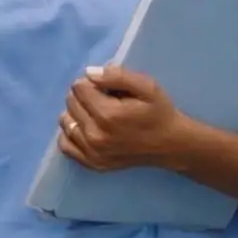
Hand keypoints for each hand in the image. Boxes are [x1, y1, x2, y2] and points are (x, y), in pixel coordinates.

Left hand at [58, 64, 185, 171]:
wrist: (171, 145)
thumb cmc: (159, 113)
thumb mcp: (146, 86)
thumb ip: (116, 76)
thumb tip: (89, 73)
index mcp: (108, 115)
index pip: (79, 87)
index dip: (92, 82)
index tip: (106, 88)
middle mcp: (95, 136)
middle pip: (71, 102)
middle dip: (84, 95)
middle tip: (104, 100)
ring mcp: (92, 152)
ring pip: (66, 121)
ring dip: (77, 112)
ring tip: (96, 114)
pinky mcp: (92, 164)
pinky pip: (65, 144)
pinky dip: (71, 133)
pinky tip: (85, 128)